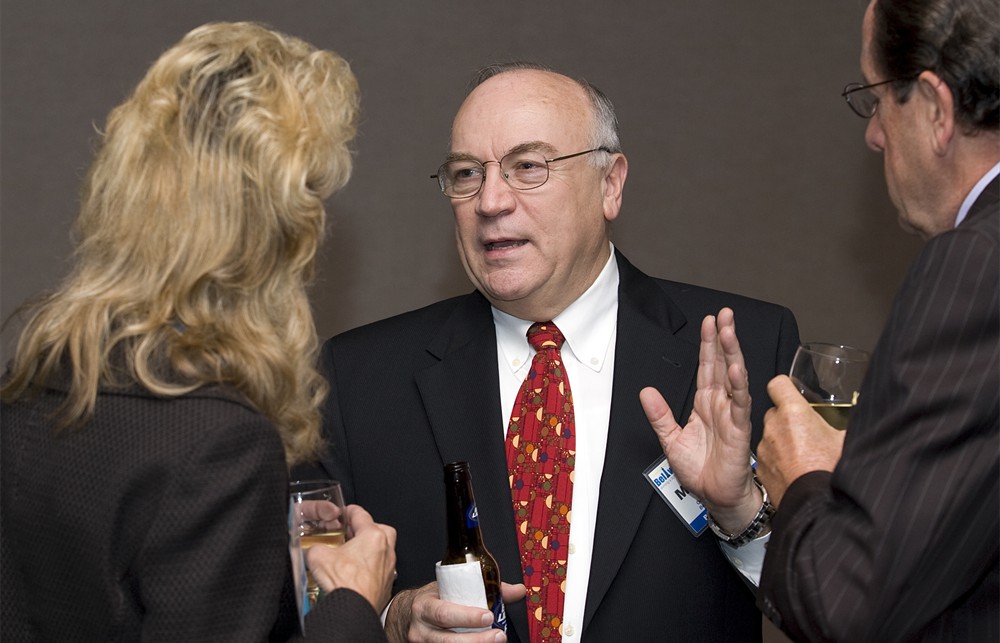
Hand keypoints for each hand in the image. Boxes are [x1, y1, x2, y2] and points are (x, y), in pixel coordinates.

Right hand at [306, 504, 396, 612]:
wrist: (354, 610)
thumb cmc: (345, 584)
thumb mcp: (318, 556)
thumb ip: (315, 547)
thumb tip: (312, 550)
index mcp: (373, 536)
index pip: (361, 514)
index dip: (349, 511)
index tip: (345, 511)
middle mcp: (386, 549)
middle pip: (379, 529)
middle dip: (366, 528)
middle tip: (352, 532)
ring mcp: (389, 567)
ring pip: (383, 549)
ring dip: (369, 549)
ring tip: (352, 553)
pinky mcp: (387, 583)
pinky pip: (381, 568)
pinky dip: (370, 567)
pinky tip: (356, 572)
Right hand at [385, 581, 524, 642]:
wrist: (404, 616)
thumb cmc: (431, 600)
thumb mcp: (449, 588)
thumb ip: (483, 589)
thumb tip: (517, 590)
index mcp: (425, 607)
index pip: (445, 614)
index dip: (466, 617)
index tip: (488, 615)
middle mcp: (421, 630)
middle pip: (448, 641)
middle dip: (477, 640)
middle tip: (499, 636)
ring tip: (494, 642)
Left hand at [639, 308, 759, 531]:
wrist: (715, 497)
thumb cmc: (700, 471)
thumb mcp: (670, 439)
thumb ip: (659, 415)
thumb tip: (646, 392)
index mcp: (705, 404)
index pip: (707, 367)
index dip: (708, 344)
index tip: (709, 322)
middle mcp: (720, 405)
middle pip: (722, 365)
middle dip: (724, 339)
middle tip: (725, 315)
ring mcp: (731, 415)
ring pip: (734, 378)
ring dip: (733, 354)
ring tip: (730, 332)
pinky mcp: (739, 430)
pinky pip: (739, 405)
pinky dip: (738, 386)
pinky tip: (736, 369)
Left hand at [758, 375, 845, 506]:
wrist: (816, 506)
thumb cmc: (832, 471)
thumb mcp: (847, 441)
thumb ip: (845, 424)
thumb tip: (864, 419)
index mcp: (794, 412)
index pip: (778, 384)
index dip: (786, 387)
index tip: (794, 393)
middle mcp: (774, 426)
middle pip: (775, 411)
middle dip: (788, 419)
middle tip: (807, 431)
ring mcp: (764, 447)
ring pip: (771, 435)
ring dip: (782, 440)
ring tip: (804, 455)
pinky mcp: (760, 467)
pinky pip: (768, 456)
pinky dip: (777, 460)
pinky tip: (795, 470)